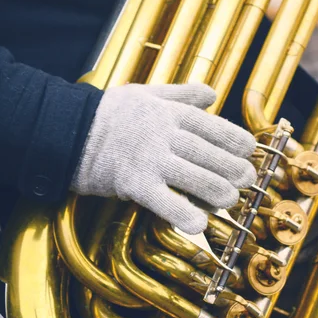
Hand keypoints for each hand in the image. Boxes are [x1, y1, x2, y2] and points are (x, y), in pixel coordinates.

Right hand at [71, 83, 256, 233]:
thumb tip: (212, 92)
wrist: (69, 131)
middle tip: (247, 180)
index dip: (235, 139)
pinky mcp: (133, 183)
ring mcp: (150, 159)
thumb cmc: (111, 113)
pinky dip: (182, 214)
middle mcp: (164, 134)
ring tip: (230, 200)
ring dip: (216, 191)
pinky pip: (163, 201)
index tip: (248, 150)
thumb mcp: (148, 93)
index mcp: (171, 113)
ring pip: (193, 177)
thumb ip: (182, 94)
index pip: (212, 126)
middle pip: (208, 154)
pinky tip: (198, 225)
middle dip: (232, 169)